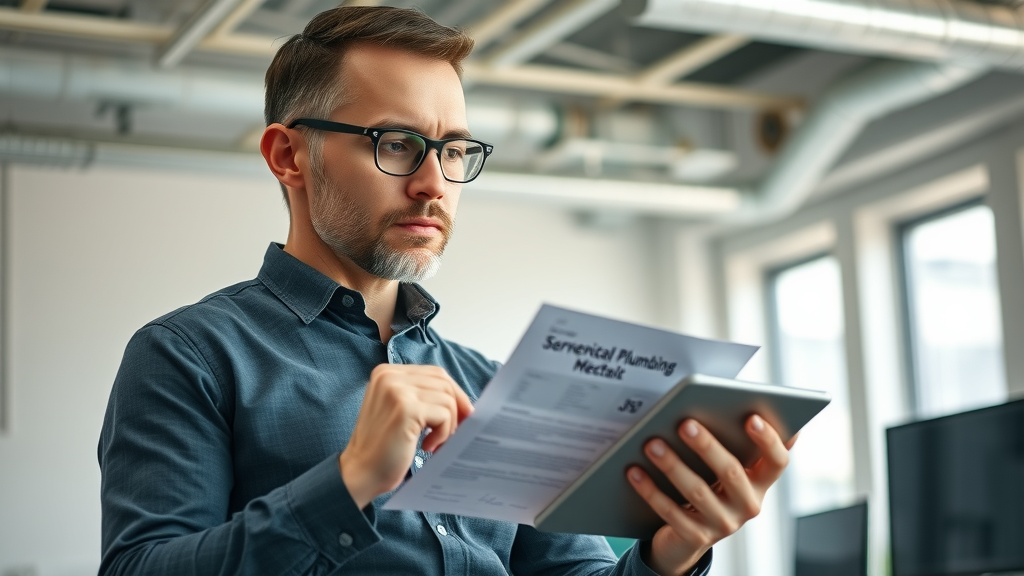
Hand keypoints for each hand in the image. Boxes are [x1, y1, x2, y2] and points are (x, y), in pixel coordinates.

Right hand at [340, 364, 473, 508]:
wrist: (361, 473)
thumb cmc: (384, 447)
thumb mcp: (401, 411)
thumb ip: (423, 397)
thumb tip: (466, 401)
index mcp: (387, 372)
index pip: (435, 373)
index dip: (454, 393)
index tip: (461, 415)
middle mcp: (390, 375)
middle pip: (444, 382)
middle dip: (457, 408)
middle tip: (453, 432)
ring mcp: (397, 390)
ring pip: (447, 399)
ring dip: (449, 425)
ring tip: (434, 442)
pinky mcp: (406, 408)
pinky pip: (445, 414)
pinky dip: (443, 434)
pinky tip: (427, 446)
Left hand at [626, 415, 796, 575]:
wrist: (686, 537)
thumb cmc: (708, 487)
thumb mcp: (725, 469)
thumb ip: (733, 441)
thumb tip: (729, 403)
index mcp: (760, 482)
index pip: (777, 461)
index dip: (769, 440)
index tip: (751, 417)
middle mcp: (748, 505)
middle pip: (732, 472)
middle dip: (707, 446)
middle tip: (685, 424)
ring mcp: (723, 524)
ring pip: (698, 492)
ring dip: (673, 465)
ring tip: (652, 443)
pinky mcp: (696, 537)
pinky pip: (671, 512)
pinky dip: (651, 490)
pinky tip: (634, 471)